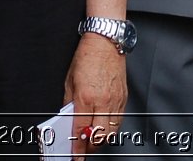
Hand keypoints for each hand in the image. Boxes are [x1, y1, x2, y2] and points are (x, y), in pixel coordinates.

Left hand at [64, 32, 125, 154]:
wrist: (106, 42)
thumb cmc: (87, 57)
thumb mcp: (69, 81)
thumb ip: (69, 103)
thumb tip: (68, 120)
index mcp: (86, 97)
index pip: (80, 130)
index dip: (77, 146)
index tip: (75, 155)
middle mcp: (103, 101)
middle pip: (98, 136)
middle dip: (89, 147)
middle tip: (82, 149)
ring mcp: (115, 101)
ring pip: (110, 132)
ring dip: (100, 140)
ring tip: (92, 141)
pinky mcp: (124, 98)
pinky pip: (118, 121)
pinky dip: (110, 128)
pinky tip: (103, 128)